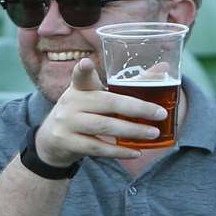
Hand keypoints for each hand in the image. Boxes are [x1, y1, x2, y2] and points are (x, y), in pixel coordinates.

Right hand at [32, 58, 166, 166]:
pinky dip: (119, 151)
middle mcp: (71, 103)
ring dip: (132, 131)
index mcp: (79, 89)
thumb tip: (163, 68)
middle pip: (106, 103)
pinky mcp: (67, 143)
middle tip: (160, 114)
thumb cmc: (82, 114)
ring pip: (104, 127)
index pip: (80, 77)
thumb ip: (127, 85)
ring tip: (153, 133)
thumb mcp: (97, 97)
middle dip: (136, 108)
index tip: (86, 64)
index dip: (83, 70)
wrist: (52, 141)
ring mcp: (67, 124)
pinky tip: (136, 152)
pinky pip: (97, 148)